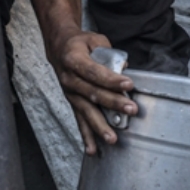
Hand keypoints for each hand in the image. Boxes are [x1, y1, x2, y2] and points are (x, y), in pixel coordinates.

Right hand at [49, 31, 134, 155]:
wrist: (59, 47)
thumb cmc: (79, 43)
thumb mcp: (94, 39)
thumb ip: (109, 53)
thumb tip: (125, 68)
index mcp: (74, 60)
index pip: (94, 72)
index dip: (111, 79)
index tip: (129, 84)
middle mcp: (69, 79)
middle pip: (92, 93)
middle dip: (113, 103)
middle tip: (130, 109)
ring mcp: (70, 93)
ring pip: (86, 111)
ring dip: (100, 125)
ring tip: (112, 138)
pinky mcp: (73, 102)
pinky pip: (79, 121)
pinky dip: (86, 136)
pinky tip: (92, 149)